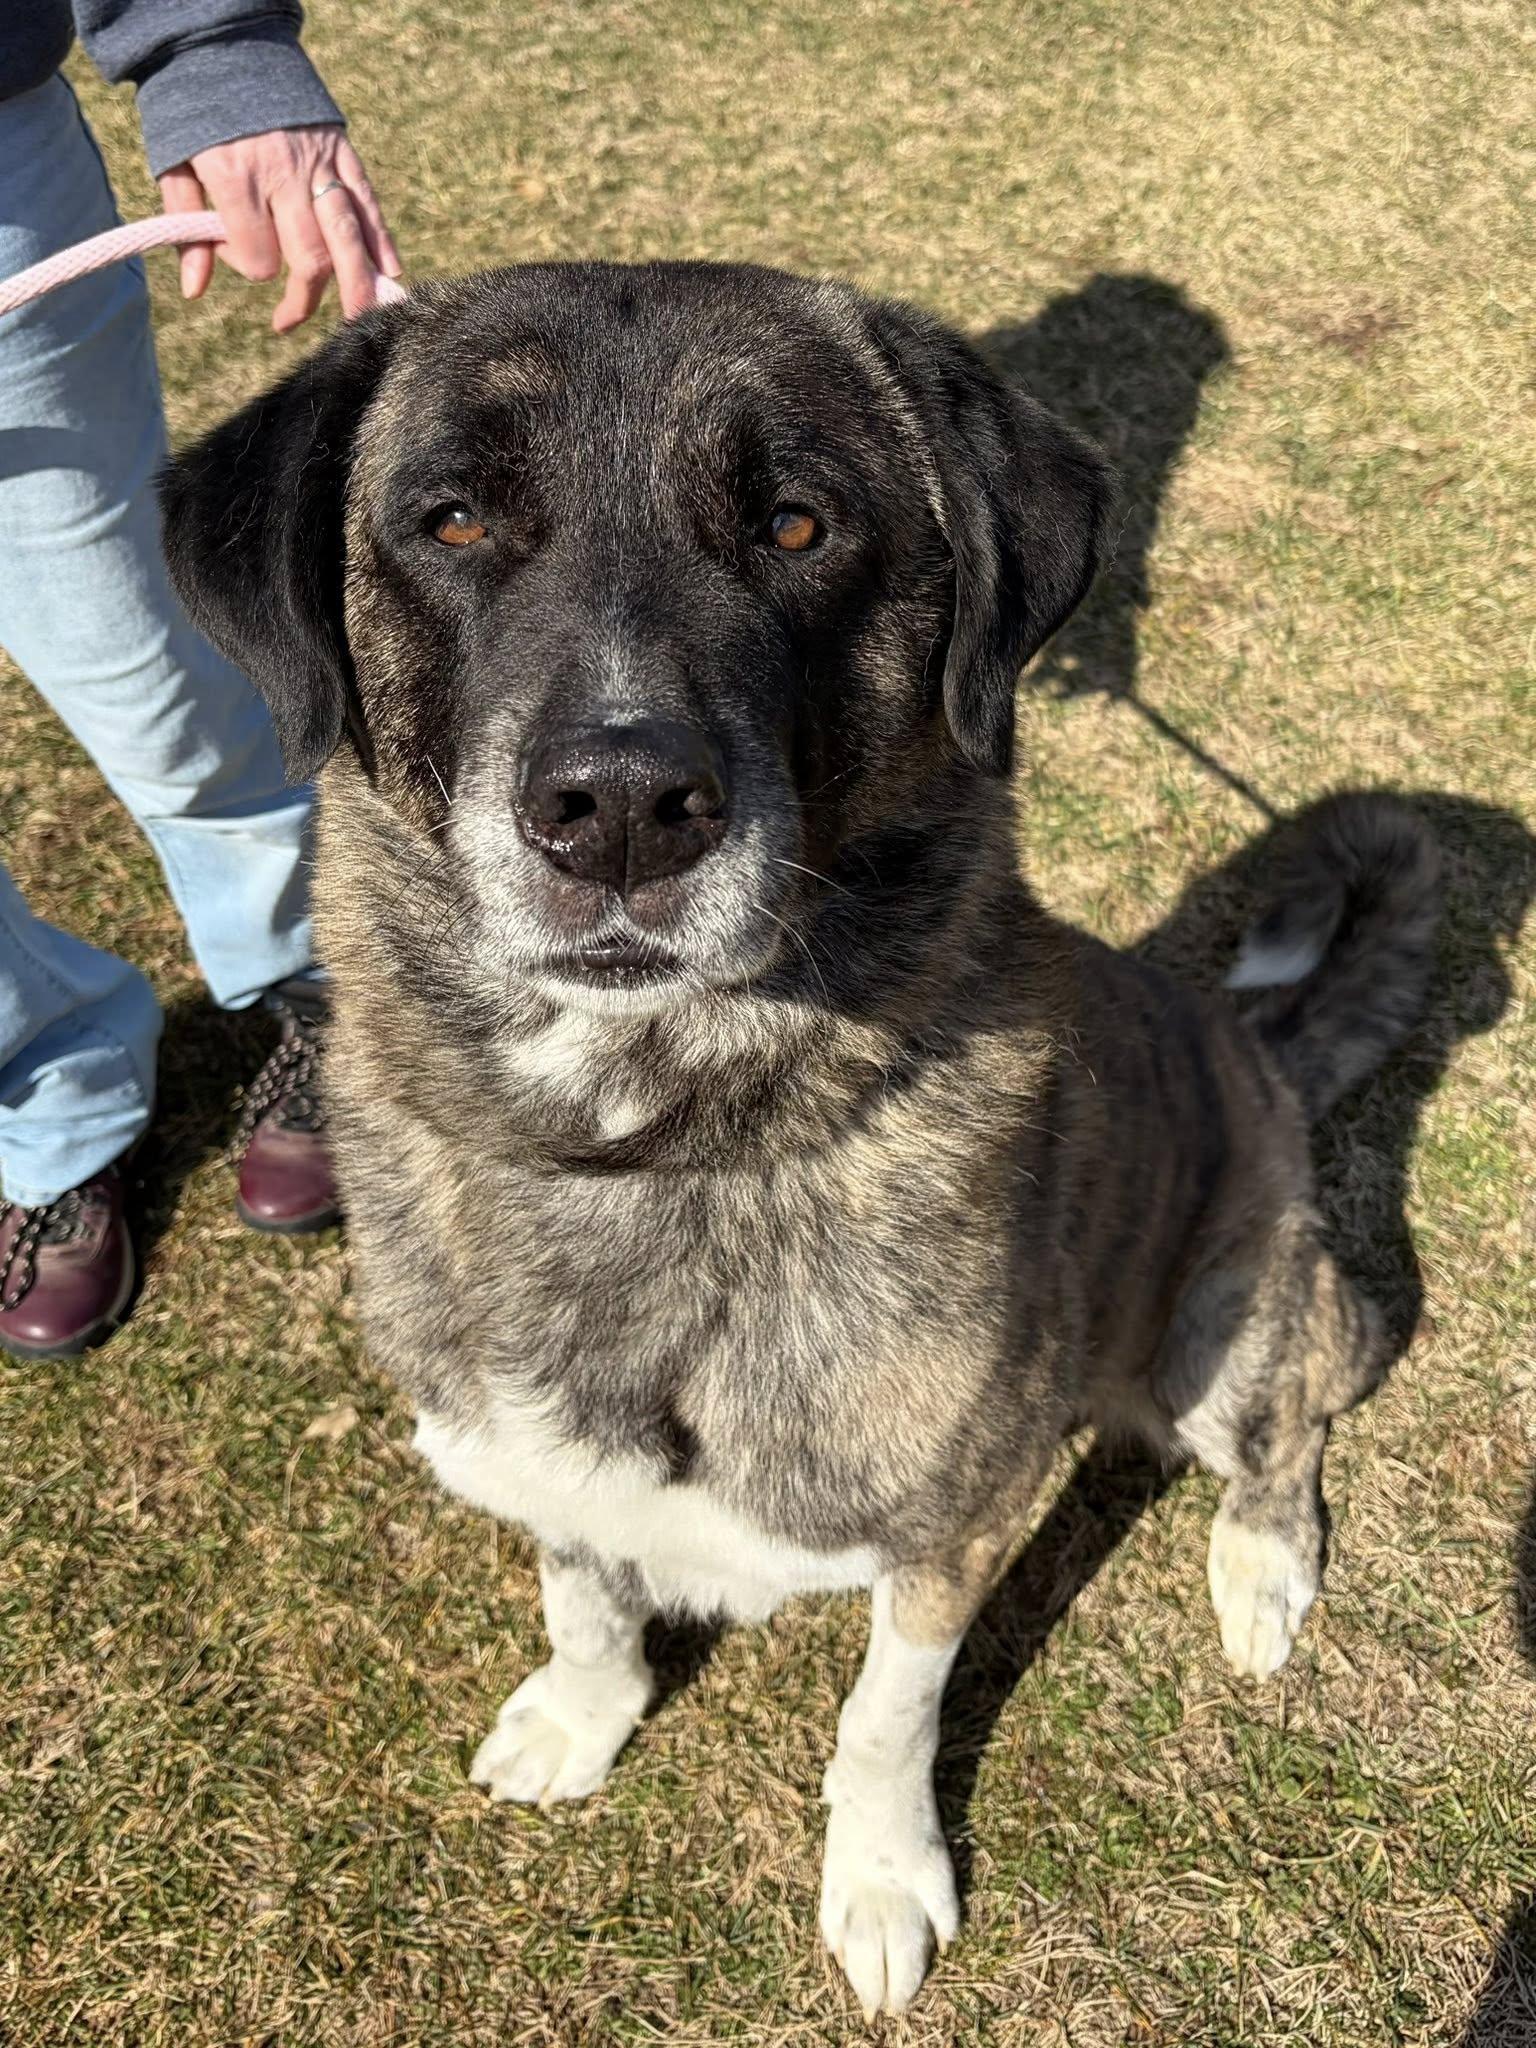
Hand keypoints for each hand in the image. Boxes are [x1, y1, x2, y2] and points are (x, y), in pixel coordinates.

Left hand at [158, 127, 400, 333]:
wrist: (221, 40)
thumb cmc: (192, 107)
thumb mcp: (173, 163)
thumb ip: (185, 228)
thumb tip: (193, 292)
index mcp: (236, 180)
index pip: (258, 259)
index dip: (247, 268)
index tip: (233, 252)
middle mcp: (282, 176)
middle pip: (309, 260)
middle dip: (303, 298)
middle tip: (287, 319)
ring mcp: (317, 163)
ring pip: (346, 239)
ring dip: (357, 285)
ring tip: (358, 317)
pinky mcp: (339, 148)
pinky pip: (366, 202)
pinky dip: (380, 240)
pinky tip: (386, 271)